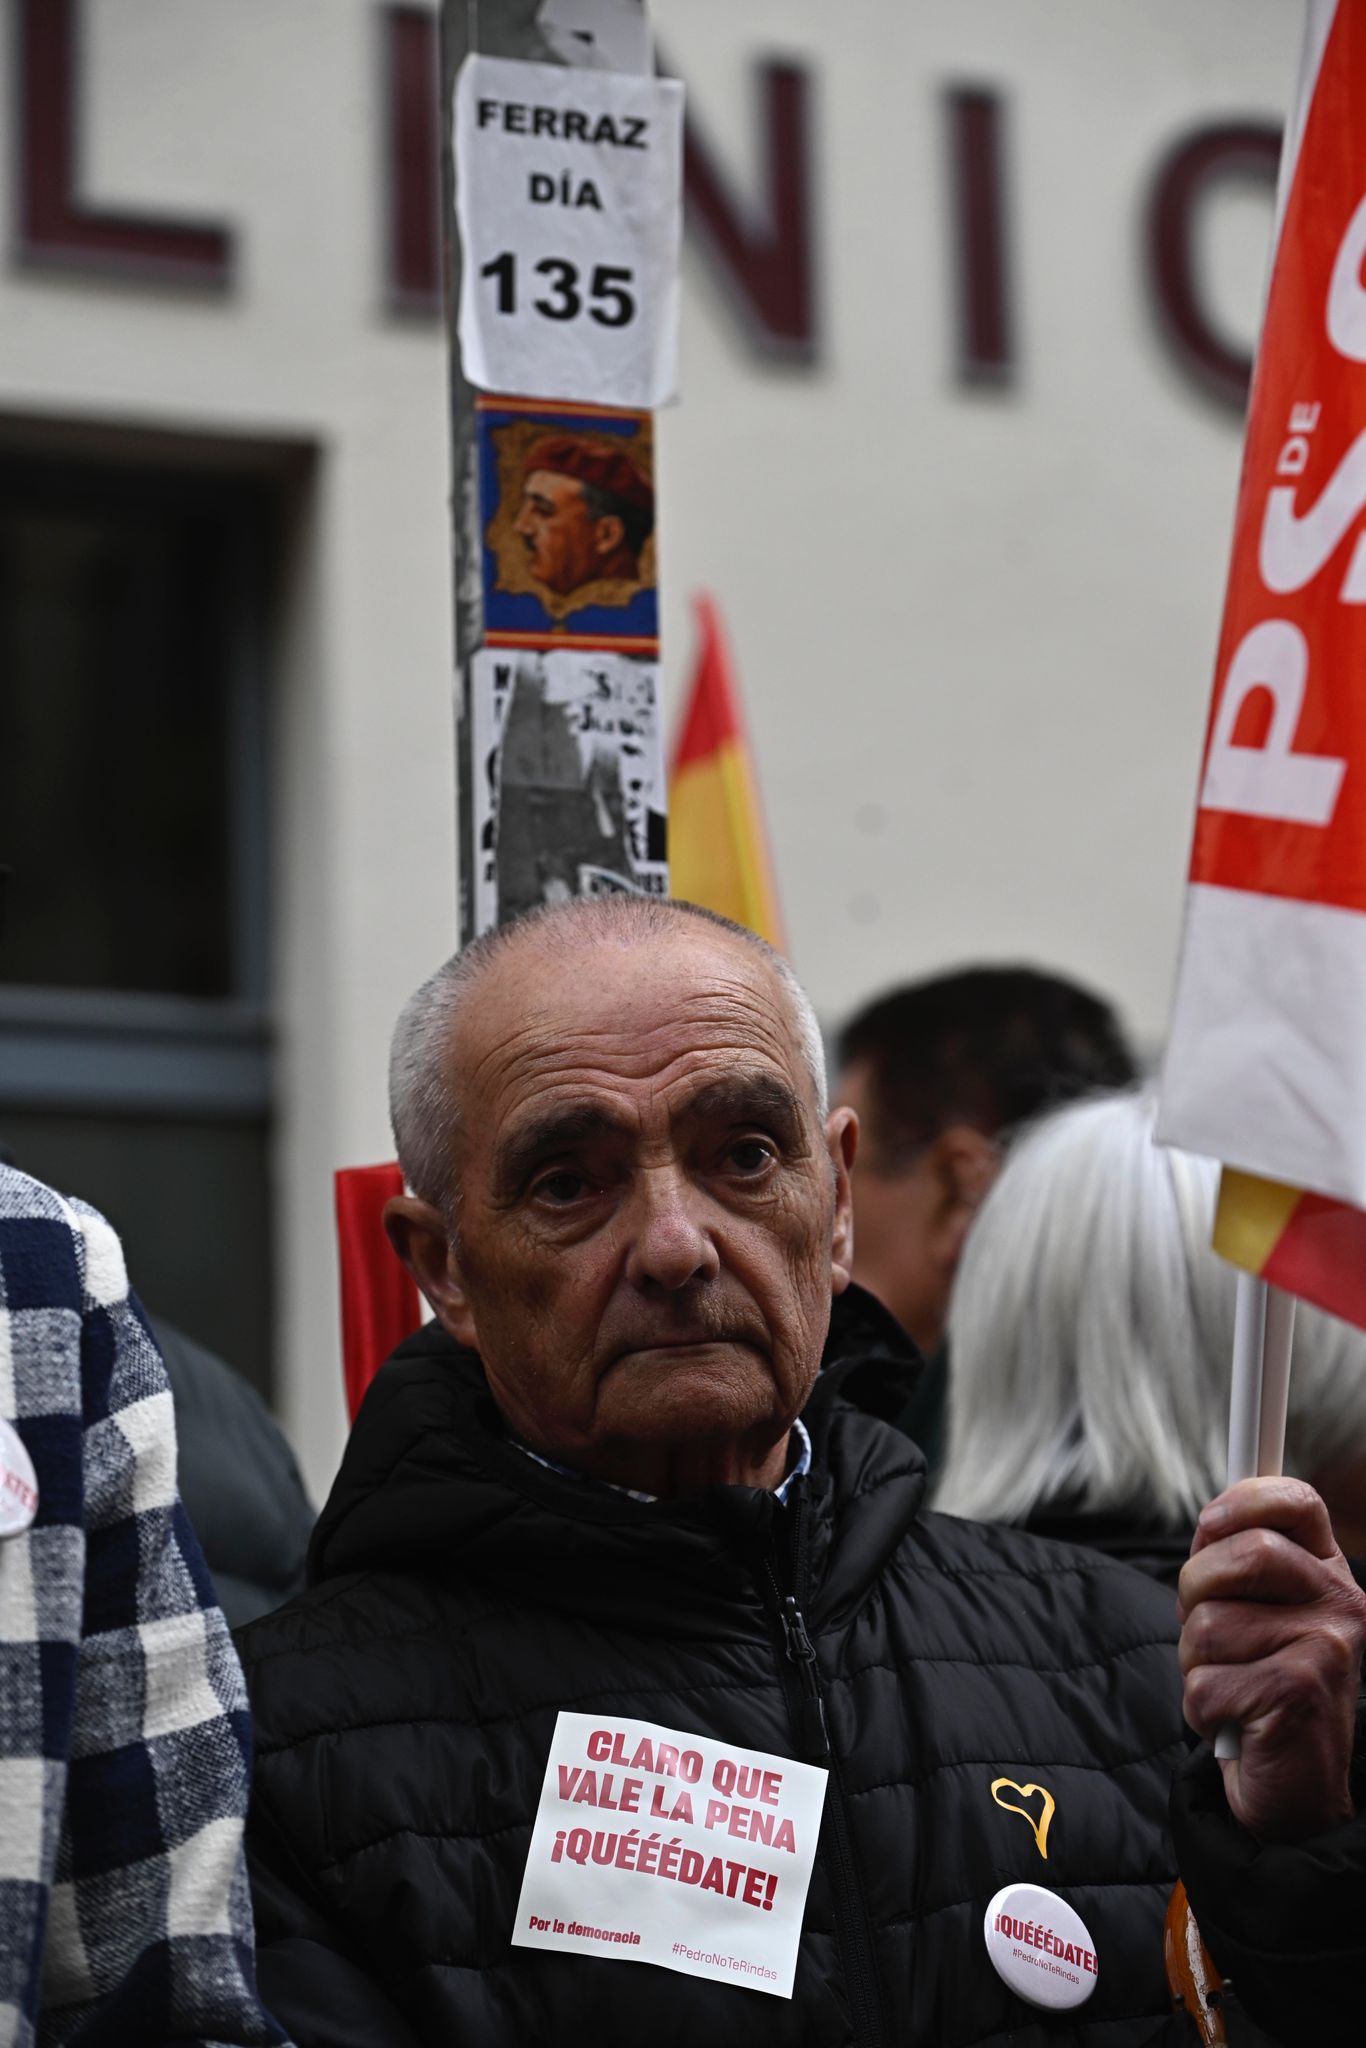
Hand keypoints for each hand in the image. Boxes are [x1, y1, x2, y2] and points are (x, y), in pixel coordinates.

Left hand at [1178, 1477, 1365, 1841]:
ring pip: (1208, 1625)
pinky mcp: (1296, 1695)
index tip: (1210, 1522)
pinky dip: (1201, 1709)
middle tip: (1207, 1634)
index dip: (1246, 1499)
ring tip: (1232, 1688)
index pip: (1298, 1503)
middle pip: (1242, 1554)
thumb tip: (1208, 1523)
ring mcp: (1325, 1649)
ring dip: (1197, 1663)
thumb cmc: (1264, 1691)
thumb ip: (1235, 1568)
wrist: (1298, 1789)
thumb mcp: (1256, 1618)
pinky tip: (1236, 1724)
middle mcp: (1341, 1606)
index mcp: (1329, 1577)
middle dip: (1197, 1592)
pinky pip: (1203, 1683)